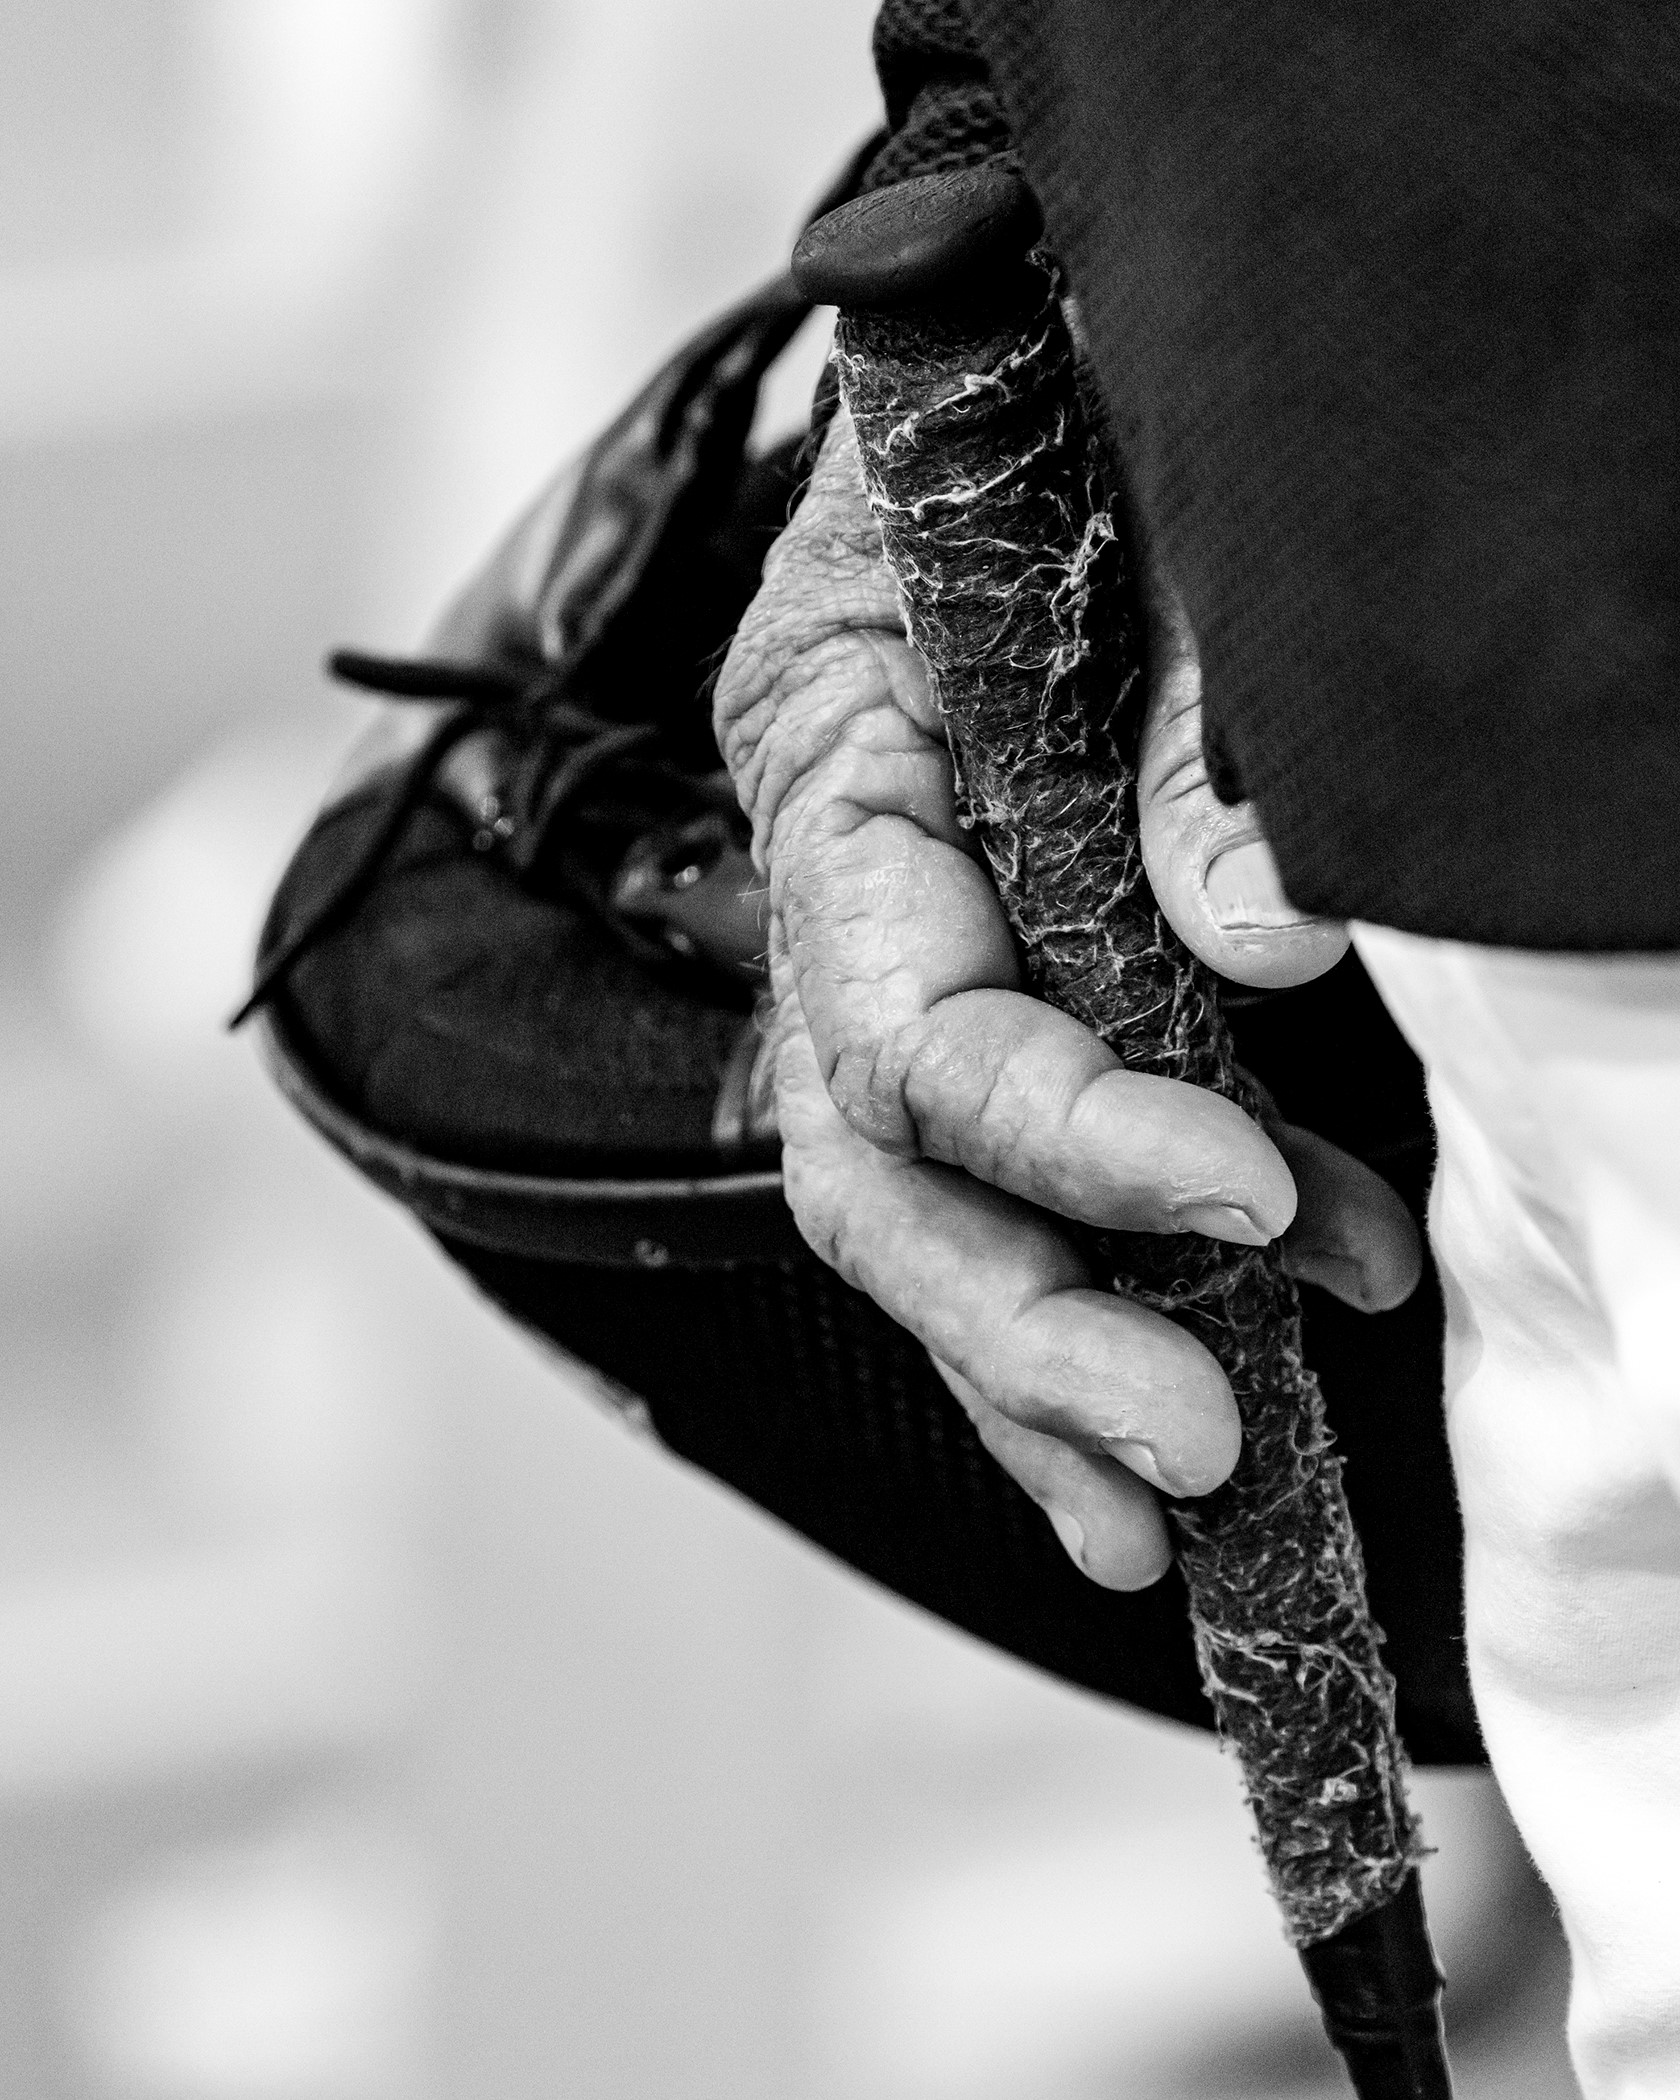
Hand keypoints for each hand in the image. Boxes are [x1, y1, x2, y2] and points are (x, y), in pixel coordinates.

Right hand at [715, 407, 1420, 1590]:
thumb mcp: (1135, 514)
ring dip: (1045, 1372)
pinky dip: (1068, 1315)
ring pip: (913, 1215)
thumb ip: (1197, 713)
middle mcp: (830, 890)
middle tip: (1197, 1449)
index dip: (1069, 1136)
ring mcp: (881, 955)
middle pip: (866, 1172)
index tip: (1257, 1201)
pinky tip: (1154, 1436)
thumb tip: (1262, 940)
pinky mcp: (959, 994)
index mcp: (831, 756)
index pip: (903, 1022)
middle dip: (1027, 1329)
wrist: (1013, 378)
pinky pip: (980, 1185)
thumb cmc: (1061, 415)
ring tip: (1176, 1502)